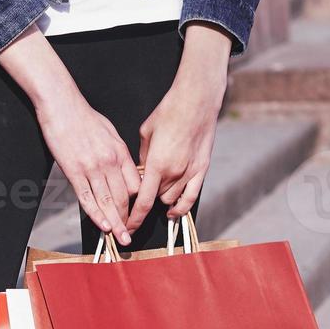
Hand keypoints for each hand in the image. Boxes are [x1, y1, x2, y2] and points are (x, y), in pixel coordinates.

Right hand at [35, 92, 137, 244]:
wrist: (62, 105)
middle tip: (130, 235)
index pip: (135, 185)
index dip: (136, 202)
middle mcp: (109, 162)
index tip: (135, 213)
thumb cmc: (84, 117)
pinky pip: (87, 198)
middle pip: (123, 198)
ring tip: (120, 239)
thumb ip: (117, 154)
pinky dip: (96, 214)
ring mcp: (91, 168)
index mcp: (120, 152)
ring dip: (115, 223)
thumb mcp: (110, 133)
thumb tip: (123, 170)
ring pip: (107, 202)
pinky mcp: (74, 172)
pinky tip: (102, 226)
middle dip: (128, 220)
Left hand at [127, 23, 232, 231]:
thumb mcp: (146, 133)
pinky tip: (173, 212)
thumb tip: (141, 173)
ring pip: (171, 199)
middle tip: (141, 189)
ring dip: (162, 197)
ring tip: (157, 187)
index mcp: (157, 164)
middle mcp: (175, 172)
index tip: (128, 228)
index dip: (134, 218)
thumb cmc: (169, 112)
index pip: (143, 201)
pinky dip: (181, 207)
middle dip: (146, 197)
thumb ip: (142, 158)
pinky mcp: (202, 169)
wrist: (197, 100)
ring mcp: (190, 172)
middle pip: (155, 198)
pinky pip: (191, 196)